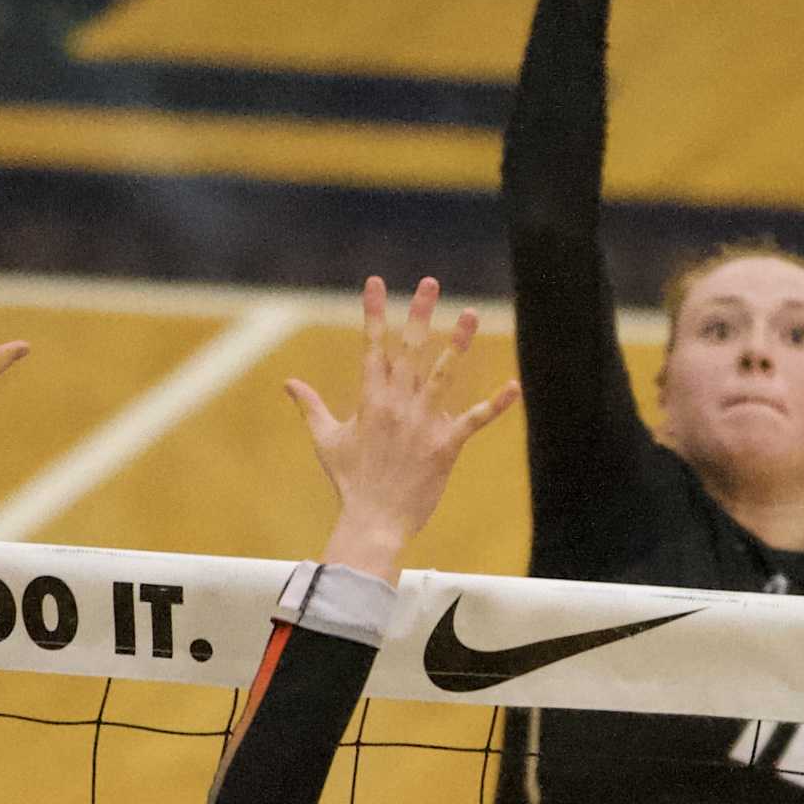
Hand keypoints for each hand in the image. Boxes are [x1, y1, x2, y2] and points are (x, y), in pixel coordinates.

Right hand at [283, 277, 517, 580]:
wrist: (373, 521)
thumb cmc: (349, 482)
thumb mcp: (326, 440)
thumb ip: (311, 407)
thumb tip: (288, 383)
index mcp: (370, 399)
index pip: (373, 346)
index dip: (374, 312)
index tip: (377, 282)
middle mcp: (397, 404)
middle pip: (411, 349)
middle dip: (420, 314)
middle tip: (430, 282)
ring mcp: (423, 423)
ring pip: (443, 374)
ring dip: (457, 342)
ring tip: (471, 314)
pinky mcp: (446, 446)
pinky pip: (474, 420)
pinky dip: (496, 406)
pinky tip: (514, 386)